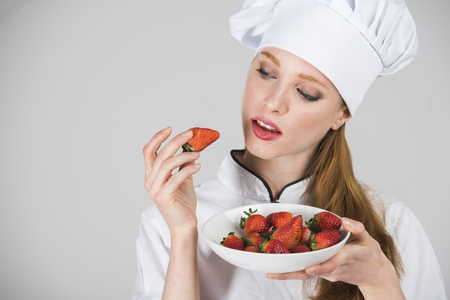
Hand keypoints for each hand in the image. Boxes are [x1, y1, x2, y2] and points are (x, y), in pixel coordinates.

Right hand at [143, 127, 200, 234]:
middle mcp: (150, 181)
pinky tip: (197, 166)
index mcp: (151, 176)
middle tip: (189, 135)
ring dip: (184, 156)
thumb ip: (182, 165)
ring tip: (197, 155)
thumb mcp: (182, 179)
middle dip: (175, 141)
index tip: (170, 129)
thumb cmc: (182, 203)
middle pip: (160, 155)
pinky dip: (188, 169)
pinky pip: (175, 178)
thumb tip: (189, 149)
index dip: (157, 138)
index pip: (149, 152)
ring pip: (167, 164)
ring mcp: (155, 190)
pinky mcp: (164, 197)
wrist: (184, 224)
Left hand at [267, 218, 404, 298]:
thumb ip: (357, 228)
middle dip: (292, 274)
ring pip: (307, 274)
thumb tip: (344, 220)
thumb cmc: (371, 255)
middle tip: (273, 274)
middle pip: (311, 272)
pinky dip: (295, 270)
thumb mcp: (368, 239)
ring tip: (270, 272)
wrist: (375, 277)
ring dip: (289, 274)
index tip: (308, 269)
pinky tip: (279, 267)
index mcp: (345, 258)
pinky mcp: (325, 275)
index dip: (319, 267)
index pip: (331, 264)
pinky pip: (309, 272)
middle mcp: (334, 269)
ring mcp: (329, 274)